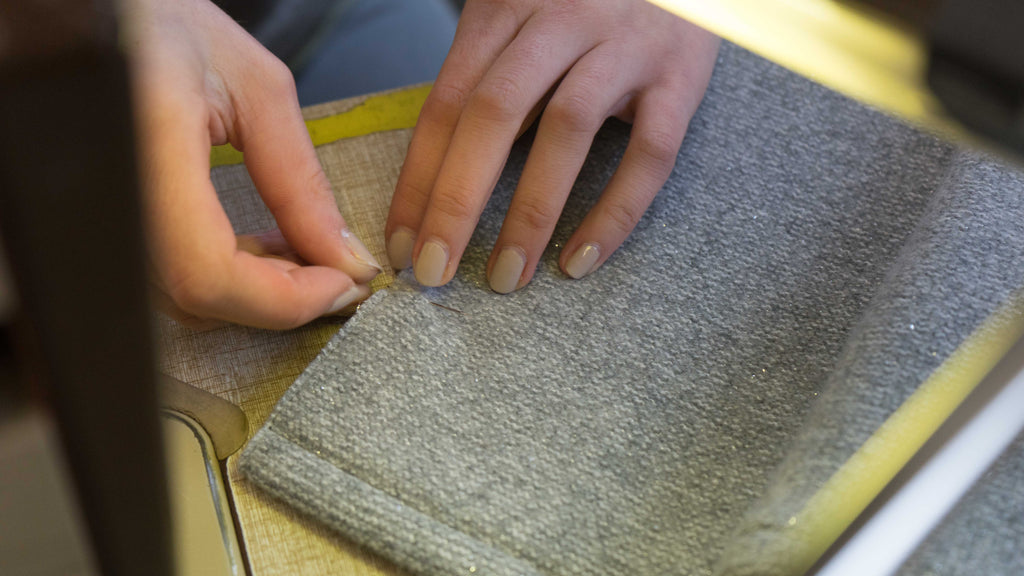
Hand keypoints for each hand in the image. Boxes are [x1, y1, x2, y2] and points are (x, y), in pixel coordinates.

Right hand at [125, 0, 379, 328]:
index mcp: (143, 148)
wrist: (100, 15)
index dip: (282, 298)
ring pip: (181, 300)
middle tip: (335, 270)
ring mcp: (98, 216)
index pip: (206, 271)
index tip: (341, 283)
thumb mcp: (256, 89)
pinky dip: (225, 275)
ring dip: (255, 289)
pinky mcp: (107, 223)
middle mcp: (107, 193)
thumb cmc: (161, 25)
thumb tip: (344, 258)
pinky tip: (259, 244)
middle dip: (280, 296)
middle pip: (196, 298)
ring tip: (298, 246)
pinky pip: (165, 279)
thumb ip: (301, 183)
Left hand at [385, 0, 718, 292]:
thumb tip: (441, 177)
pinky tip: (580, 259)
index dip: (418, 178)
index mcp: (506, 6)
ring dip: (529, 213)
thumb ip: (488, 79)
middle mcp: (561, 19)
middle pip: (493, 113)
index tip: (400, 241)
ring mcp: (624, 46)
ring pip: (566, 130)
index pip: (446, 102)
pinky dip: (614, 212)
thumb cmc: (589, 3)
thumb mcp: (524, 19)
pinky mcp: (680, 76)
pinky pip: (647, 154)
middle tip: (433, 271)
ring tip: (506, 276)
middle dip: (455, 203)